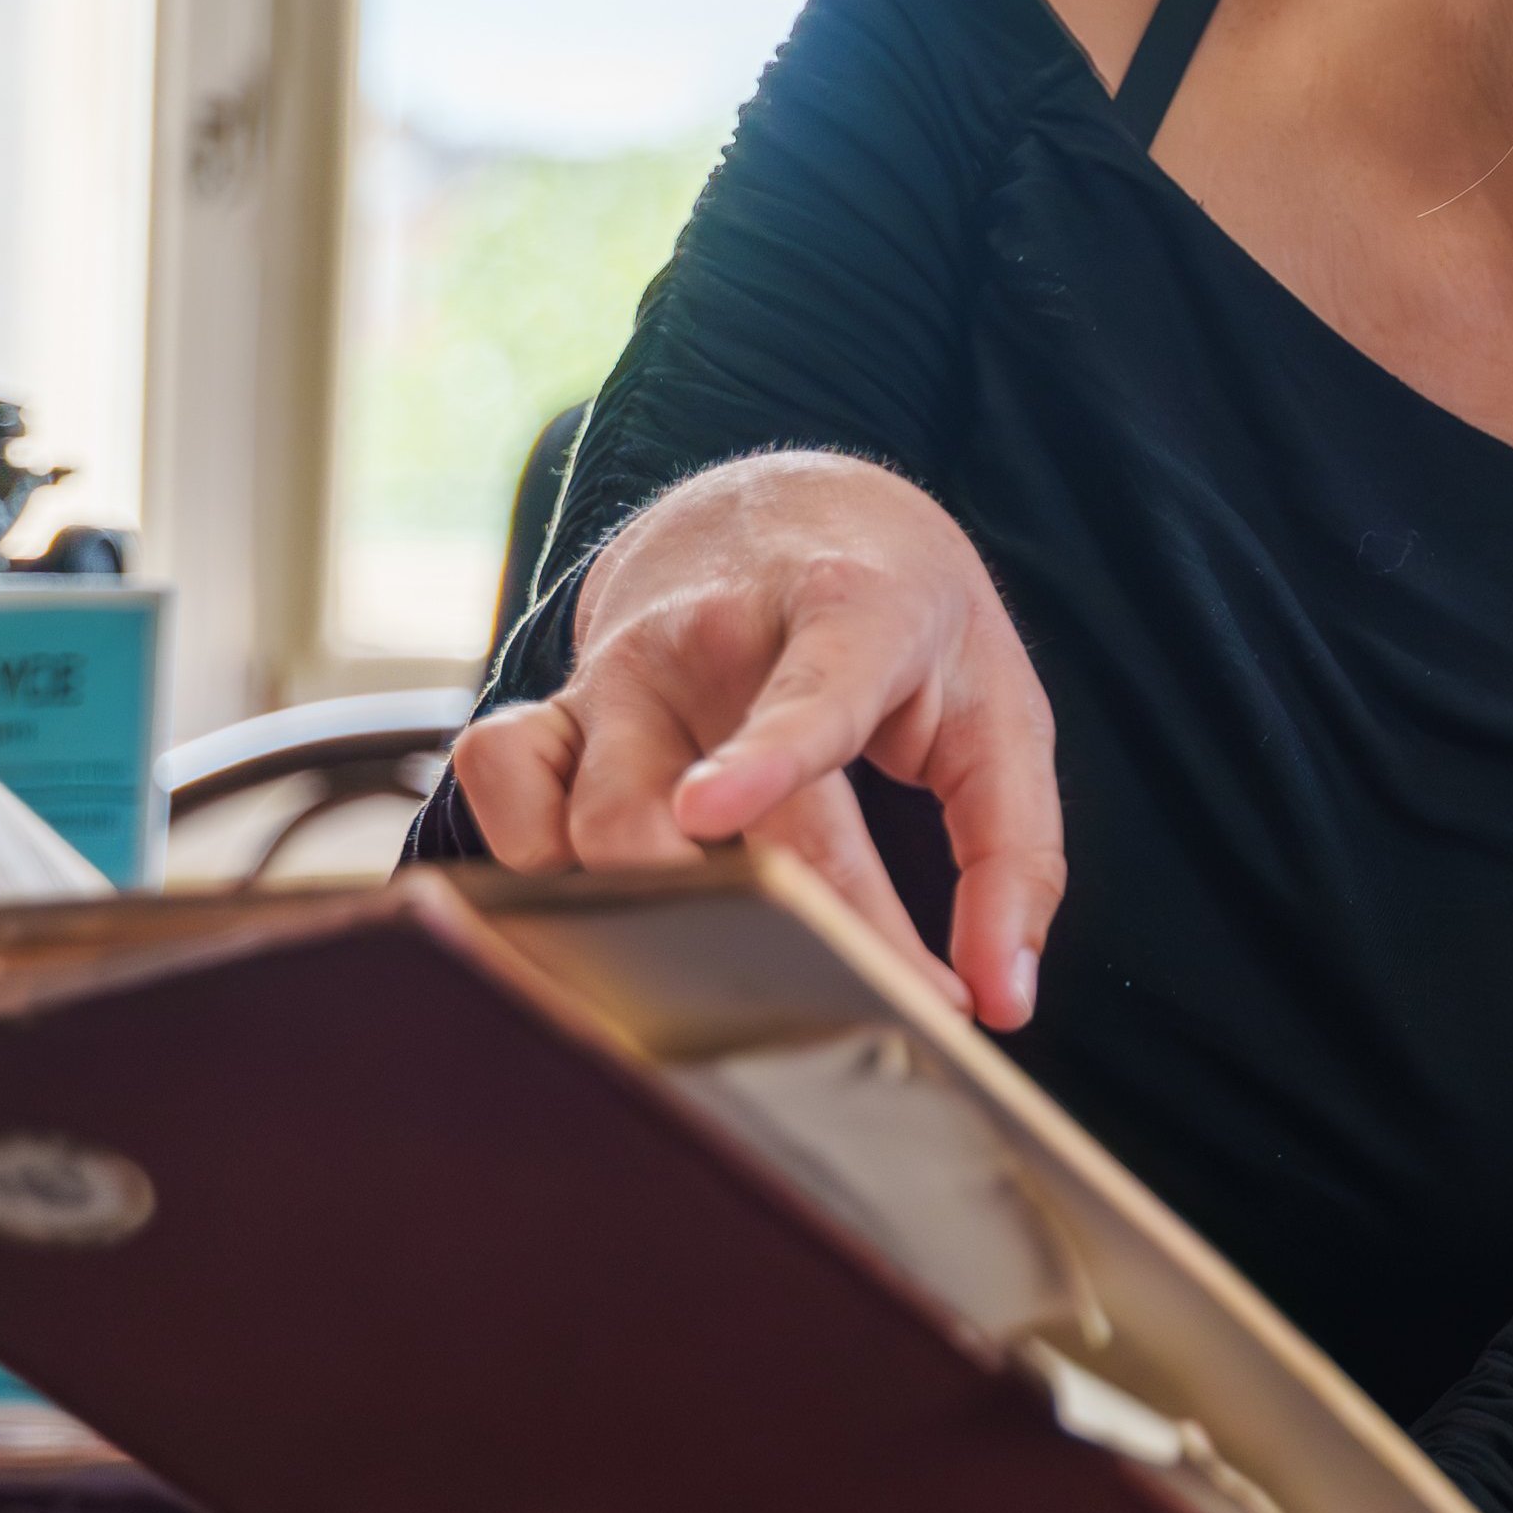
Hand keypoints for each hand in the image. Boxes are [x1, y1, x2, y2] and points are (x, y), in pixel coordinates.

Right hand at [444, 451, 1061, 1023]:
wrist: (786, 506)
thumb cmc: (904, 626)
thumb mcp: (997, 713)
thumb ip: (1014, 858)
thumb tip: (999, 1003)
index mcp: (848, 617)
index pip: (806, 692)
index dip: (761, 755)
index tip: (709, 811)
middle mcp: (708, 639)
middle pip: (693, 817)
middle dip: (756, 930)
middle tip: (844, 1006)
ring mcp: (616, 672)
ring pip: (586, 823)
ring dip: (649, 916)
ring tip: (732, 953)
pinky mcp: (551, 702)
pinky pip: (497, 785)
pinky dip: (529, 859)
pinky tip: (605, 890)